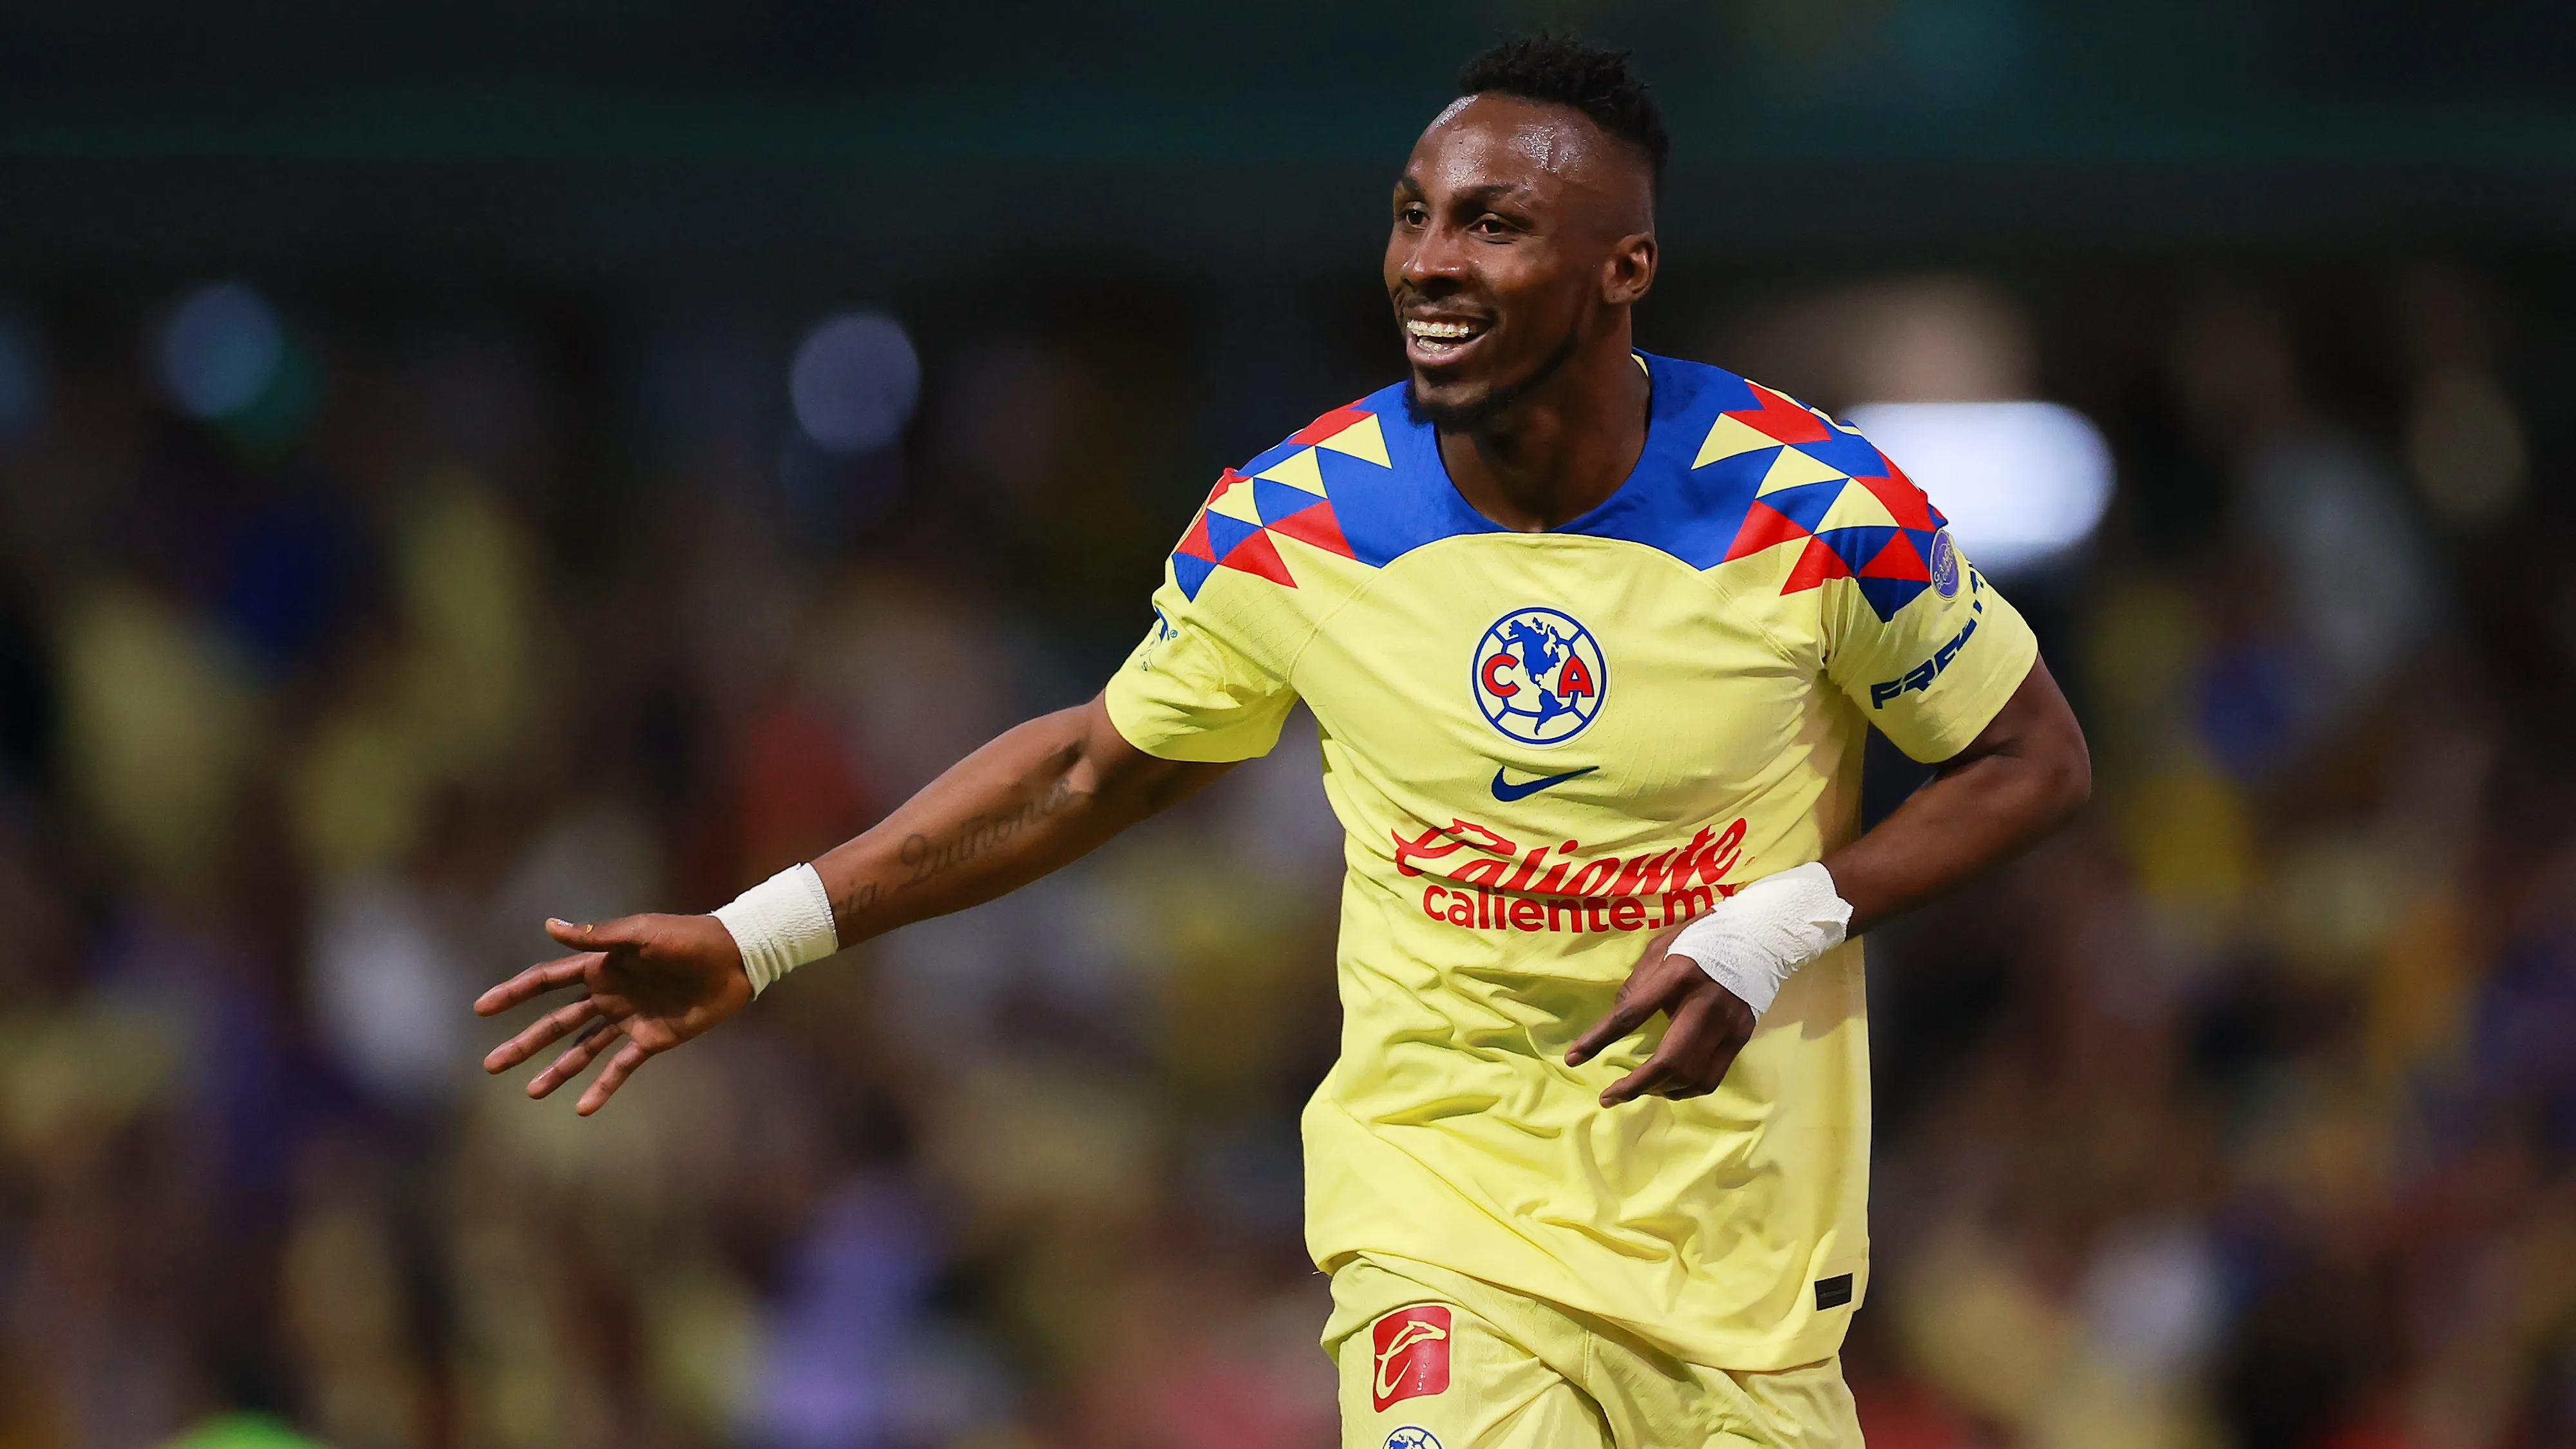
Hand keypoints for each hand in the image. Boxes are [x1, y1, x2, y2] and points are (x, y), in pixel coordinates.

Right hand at [475, 914, 751, 1114]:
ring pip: (582, 1049)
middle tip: (492, 1065)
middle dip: (524, 1043)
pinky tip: (582, 1108)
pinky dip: (603, 1087)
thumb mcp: (641, 933)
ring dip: (557, 1070)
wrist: (734, 958)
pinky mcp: (652, 1038)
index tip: (481, 1008)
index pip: (546, 981)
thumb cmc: (688, 937)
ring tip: (531, 1092)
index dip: (514, 993)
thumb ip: (598, 936)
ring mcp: (628, 1018)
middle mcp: (608, 995)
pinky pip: (621, 1067)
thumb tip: (548, 925)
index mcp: (601, 967)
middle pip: (556, 1022)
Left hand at [1563, 931, 1755, 1107]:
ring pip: (1691, 1076)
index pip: (1631, 1014)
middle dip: (1634, 1085)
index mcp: (1677, 974)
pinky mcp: (1741, 1037)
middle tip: (1609, 1096)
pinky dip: (1683, 1090)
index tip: (1573, 1058)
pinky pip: (1710, 1078)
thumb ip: (1636, 982)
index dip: (1598, 1039)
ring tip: (1637, 1089)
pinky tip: (1666, 1086)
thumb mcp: (1661, 947)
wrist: (1759, 937)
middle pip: (1668, 1060)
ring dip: (1658, 1090)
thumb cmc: (1700, 940)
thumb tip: (1617, 1018)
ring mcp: (1728, 1024)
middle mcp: (1704, 1003)